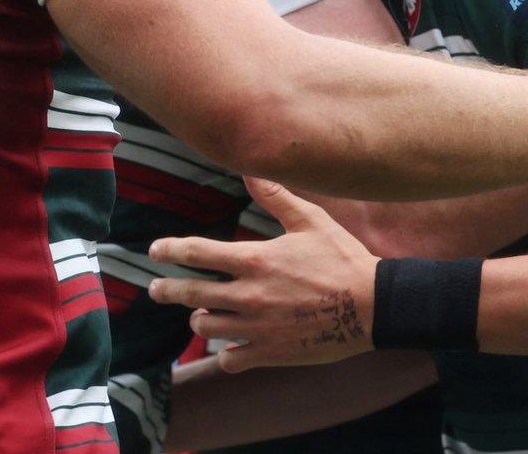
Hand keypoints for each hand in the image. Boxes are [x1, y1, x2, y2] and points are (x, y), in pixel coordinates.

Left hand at [148, 179, 376, 371]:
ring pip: (206, 327)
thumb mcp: (311, 221)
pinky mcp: (270, 352)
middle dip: (167, 290)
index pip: (197, 253)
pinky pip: (231, 358)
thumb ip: (276, 197)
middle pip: (191, 294)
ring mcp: (257, 327)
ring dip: (199, 319)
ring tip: (200, 315)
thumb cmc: (343, 258)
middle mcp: (249, 295)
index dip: (170, 250)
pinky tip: (229, 347)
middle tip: (156, 289)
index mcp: (255, 260)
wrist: (372, 306)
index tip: (154, 251)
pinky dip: (225, 353)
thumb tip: (251, 169)